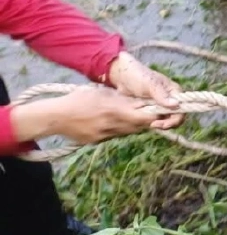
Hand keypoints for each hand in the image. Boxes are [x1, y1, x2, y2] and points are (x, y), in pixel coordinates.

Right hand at [10, 86, 167, 146]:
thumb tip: (141, 103)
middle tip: (154, 115)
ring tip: (133, 117)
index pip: (143, 118)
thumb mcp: (102, 93)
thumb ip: (122, 100)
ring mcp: (104, 136)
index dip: (155, 117)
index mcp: (114, 110)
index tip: (163, 113)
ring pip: (128, 132)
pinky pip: (114, 136)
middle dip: (147, 121)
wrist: (55, 117)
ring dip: (134, 126)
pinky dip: (119, 130)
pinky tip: (114, 122)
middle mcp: (111, 125)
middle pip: (138, 127)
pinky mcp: (97, 142)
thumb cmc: (78, 99)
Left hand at [107, 51, 184, 128]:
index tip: (162, 124)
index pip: (183, 108)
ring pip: (168, 119)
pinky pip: (159, 118)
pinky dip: (155, 122)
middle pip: (177, 116)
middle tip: (153, 125)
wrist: (122, 76)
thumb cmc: (138, 76)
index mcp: (174, 91)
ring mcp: (162, 104)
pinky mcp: (153, 109)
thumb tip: (176, 104)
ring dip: (161, 124)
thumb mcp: (150, 84)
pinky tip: (146, 122)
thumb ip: (162, 95)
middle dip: (168, 123)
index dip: (175, 119)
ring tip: (150, 124)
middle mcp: (171, 98)